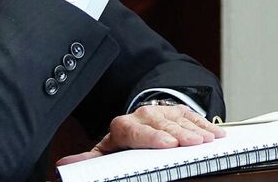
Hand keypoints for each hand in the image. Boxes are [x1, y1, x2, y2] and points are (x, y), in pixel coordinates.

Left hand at [55, 104, 225, 165]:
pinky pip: (192, 116)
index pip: (136, 130)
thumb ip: (88, 160)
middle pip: (162, 125)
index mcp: (123, 127)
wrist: (136, 123)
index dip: (152, 136)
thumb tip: (63, 166)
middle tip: (193, 143)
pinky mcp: (177, 111)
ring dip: (194, 130)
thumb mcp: (105, 152)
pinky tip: (214, 134)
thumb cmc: (123, 143)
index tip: (166, 144)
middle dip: (179, 135)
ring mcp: (162, 112)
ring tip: (207, 140)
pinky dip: (203, 125)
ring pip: (179, 119)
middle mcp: (143, 116)